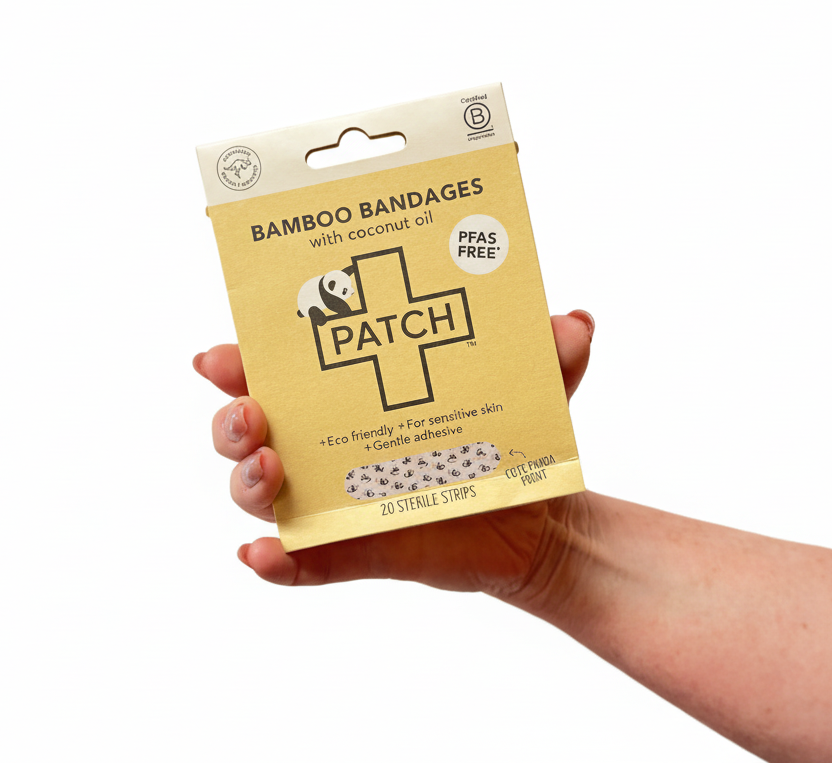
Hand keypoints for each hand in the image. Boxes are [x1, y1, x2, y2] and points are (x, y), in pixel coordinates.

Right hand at [193, 311, 593, 598]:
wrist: (539, 515)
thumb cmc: (510, 440)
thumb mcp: (531, 389)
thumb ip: (551, 354)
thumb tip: (574, 322)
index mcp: (351, 396)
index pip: (280, 372)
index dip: (241, 362)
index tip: (224, 353)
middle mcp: (330, 444)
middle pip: (249, 432)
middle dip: (232, 421)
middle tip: (253, 412)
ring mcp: (336, 501)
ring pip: (261, 495)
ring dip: (245, 481)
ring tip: (271, 469)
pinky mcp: (355, 551)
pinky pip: (305, 564)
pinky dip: (276, 564)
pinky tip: (264, 557)